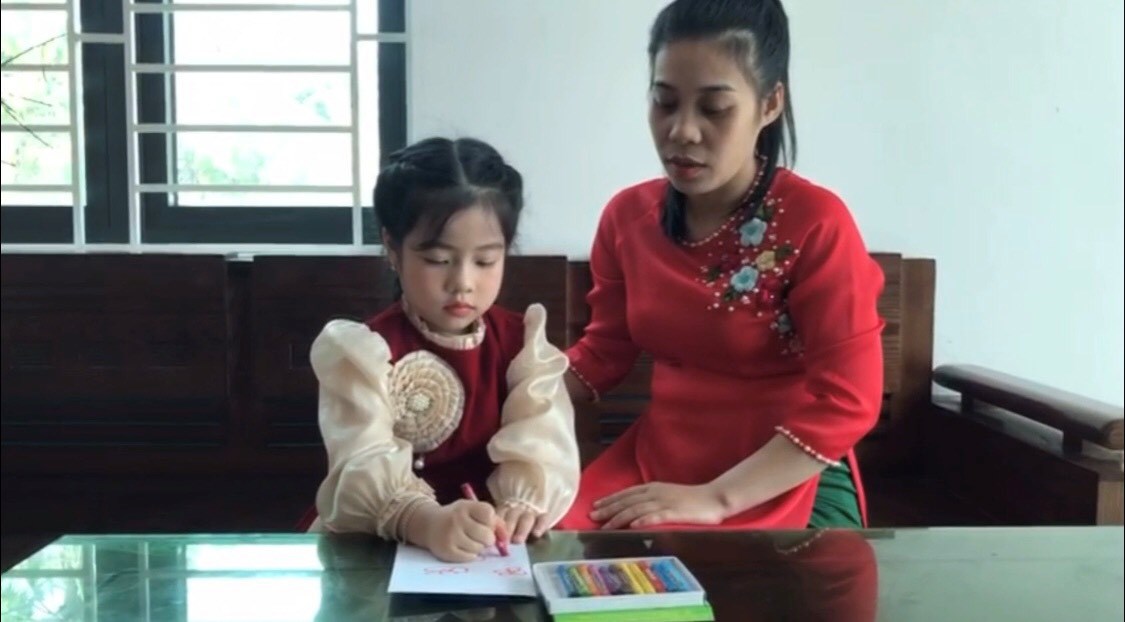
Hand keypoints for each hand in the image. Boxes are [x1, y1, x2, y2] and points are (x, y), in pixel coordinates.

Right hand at [413, 500, 500, 562]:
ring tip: (470, 541)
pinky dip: (470, 555)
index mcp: (465, 506)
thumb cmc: (457, 517)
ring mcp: (451, 536)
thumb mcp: (471, 509)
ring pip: (479, 548)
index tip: (487, 524)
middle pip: (487, 535)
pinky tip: (463, 548)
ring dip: (479, 547)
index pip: (489, 514)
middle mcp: (457, 520)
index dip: (492, 522)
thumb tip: (506, 536)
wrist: (429, 525)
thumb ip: (490, 518)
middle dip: (488, 538)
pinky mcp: (447, 551)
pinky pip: (470, 558)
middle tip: (480, 536)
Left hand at [497, 503, 549, 543]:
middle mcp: (518, 510)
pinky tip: (536, 534)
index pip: (499, 515)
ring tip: (517, 541)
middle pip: (512, 516)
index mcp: (505, 511)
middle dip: (508, 527)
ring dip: (522, 529)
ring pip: (527, 518)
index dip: (496, 525)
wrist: (534, 511)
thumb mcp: (504, 525)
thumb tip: (491, 546)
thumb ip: (498, 532)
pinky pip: (543, 519)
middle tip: (504, 540)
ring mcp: (532, 513)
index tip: (493, 536)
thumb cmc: (514, 526)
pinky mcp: (544, 517)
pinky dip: (540, 526)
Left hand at [590, 482, 725, 529]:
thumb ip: (652, 501)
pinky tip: (633, 526)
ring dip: (619, 517)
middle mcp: (656, 493)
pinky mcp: (675, 513)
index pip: (627, 494)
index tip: (596, 505)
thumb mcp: (667, 496)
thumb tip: (634, 510)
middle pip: (627, 501)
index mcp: (653, 488)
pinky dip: (643, 520)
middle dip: (609, 509)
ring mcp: (665, 502)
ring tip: (606, 525)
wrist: (714, 498)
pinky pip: (656, 516)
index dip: (610, 499)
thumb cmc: (691, 499)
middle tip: (593, 516)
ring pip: (637, 510)